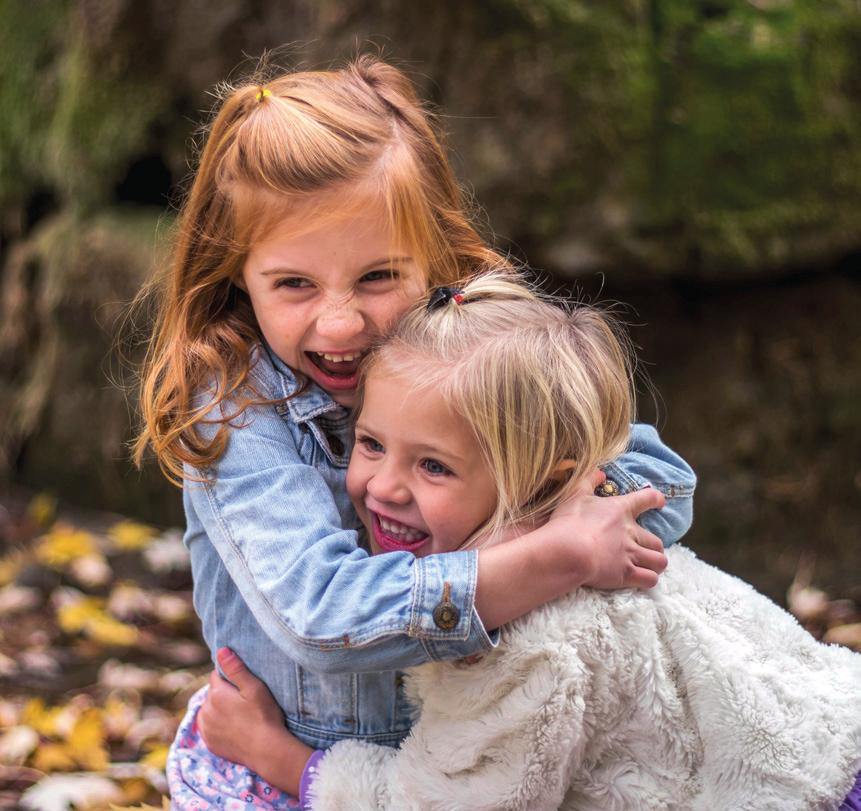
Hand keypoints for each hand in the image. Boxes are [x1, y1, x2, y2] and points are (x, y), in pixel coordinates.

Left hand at [198, 648, 312, 794]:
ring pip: (208, 710)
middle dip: (223, 693)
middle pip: (212, 693)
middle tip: (244, 701)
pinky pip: (209, 727)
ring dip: (218, 709)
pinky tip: (233, 727)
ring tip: (239, 714)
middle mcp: (206, 710)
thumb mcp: (254, 687)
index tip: (243, 685)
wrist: (266, 750)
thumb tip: (221, 650)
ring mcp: (206, 729)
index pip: (216, 675)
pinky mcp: (209, 743)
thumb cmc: (264, 715)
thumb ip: (235, 668)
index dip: (230, 677)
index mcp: (216, 694)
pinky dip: (217, 724)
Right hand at [546, 470, 667, 589]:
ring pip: (659, 561)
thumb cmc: (569, 522)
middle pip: (657, 541)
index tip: (659, 502)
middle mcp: (631, 532)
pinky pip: (650, 579)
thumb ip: (589, 480)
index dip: (655, 499)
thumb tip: (600, 472)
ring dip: (656, 564)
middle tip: (646, 549)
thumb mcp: (575, 494)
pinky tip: (643, 579)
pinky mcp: (626, 574)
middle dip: (654, 546)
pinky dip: (649, 579)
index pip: (646, 499)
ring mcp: (630, 554)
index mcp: (620, 510)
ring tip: (649, 565)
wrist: (568, 551)